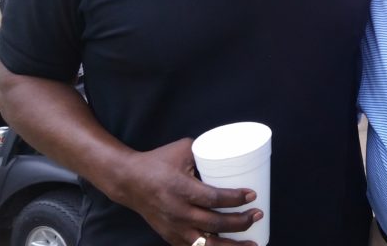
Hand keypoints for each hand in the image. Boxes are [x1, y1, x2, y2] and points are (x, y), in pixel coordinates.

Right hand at [109, 138, 261, 245]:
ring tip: (253, 243)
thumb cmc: (158, 161)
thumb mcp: (183, 149)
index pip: (213, 198)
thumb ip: (207, 151)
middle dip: (241, 222)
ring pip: (207, 244)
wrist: (129, 181)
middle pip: (215, 223)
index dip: (235, 199)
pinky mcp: (170, 236)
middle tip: (257, 214)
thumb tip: (233, 151)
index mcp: (181, 189)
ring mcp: (174, 227)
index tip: (252, 195)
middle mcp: (178, 212)